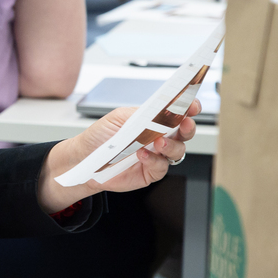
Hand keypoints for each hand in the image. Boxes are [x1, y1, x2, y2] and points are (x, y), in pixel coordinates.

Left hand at [39, 101, 199, 211]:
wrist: (83, 159)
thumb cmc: (100, 136)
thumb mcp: (118, 118)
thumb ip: (140, 114)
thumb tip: (159, 111)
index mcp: (152, 121)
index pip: (176, 113)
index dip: (188, 108)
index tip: (193, 105)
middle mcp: (158, 138)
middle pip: (184, 133)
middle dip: (188, 127)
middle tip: (184, 123)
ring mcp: (156, 155)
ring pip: (177, 151)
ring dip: (172, 145)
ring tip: (158, 142)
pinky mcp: (150, 172)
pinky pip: (161, 167)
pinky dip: (155, 160)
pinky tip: (144, 155)